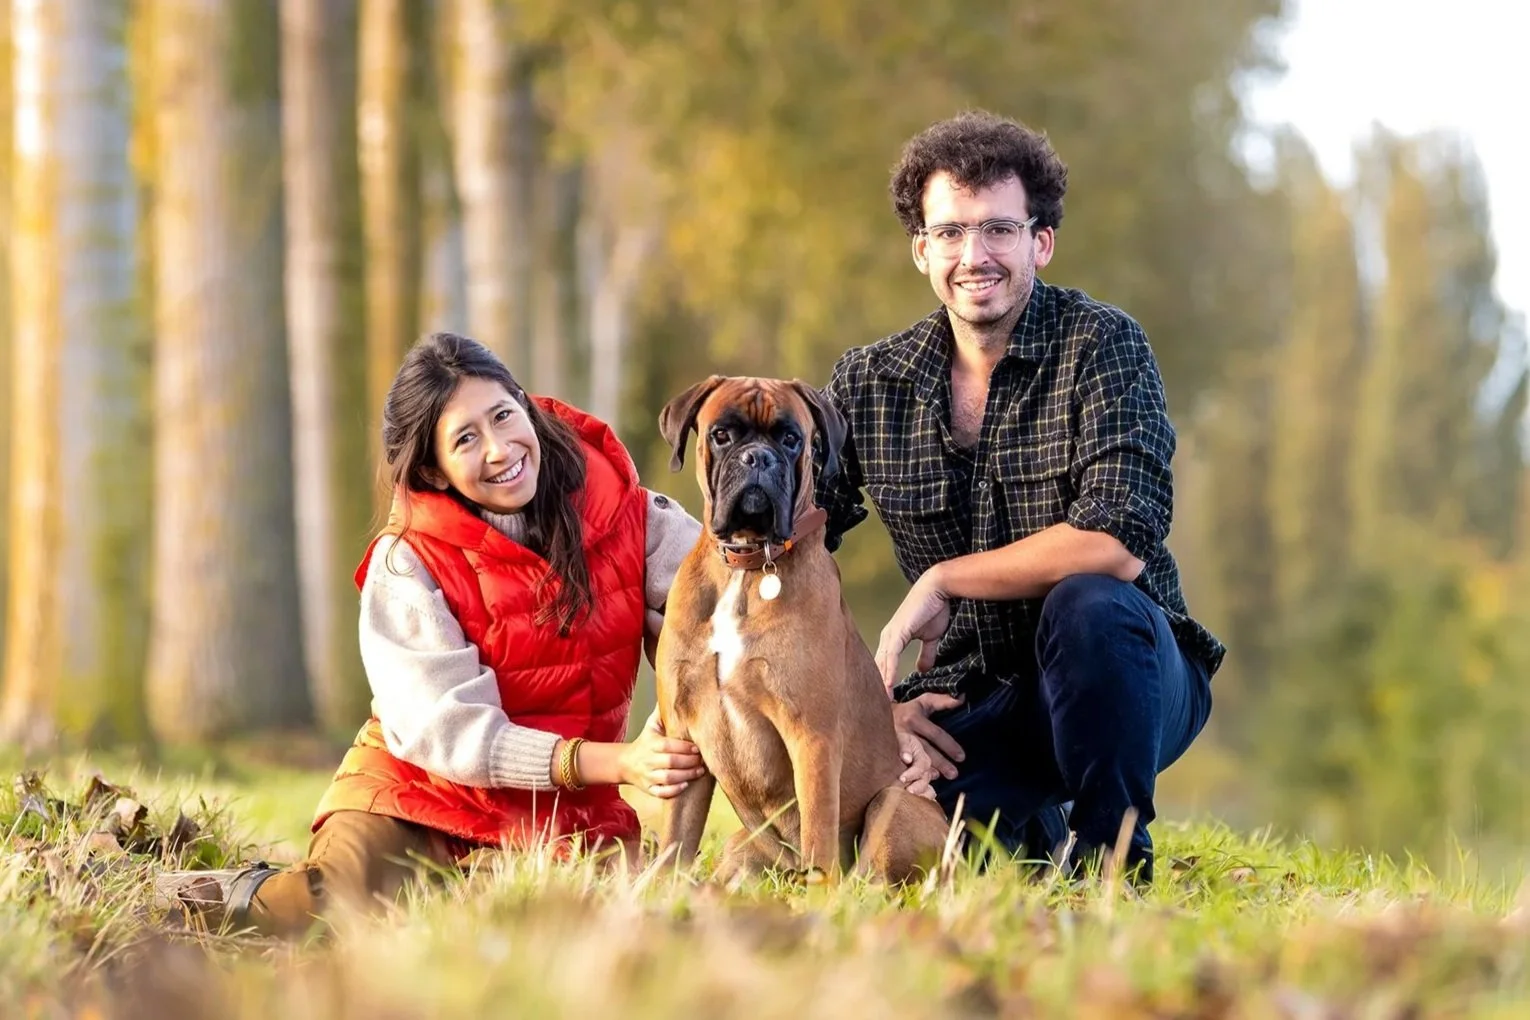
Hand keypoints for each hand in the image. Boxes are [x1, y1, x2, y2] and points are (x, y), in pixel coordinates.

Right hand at [618, 708, 706, 797]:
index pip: (668, 745)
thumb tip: (674, 692)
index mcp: (650, 743)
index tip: (697, 748)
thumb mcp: (651, 726)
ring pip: (667, 778)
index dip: (684, 748)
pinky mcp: (649, 789)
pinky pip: (661, 792)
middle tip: (703, 760)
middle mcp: (647, 760)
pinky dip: (674, 790)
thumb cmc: (644, 742)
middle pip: (670, 762)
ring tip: (699, 771)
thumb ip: (662, 713)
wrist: (625, 763)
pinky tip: (685, 785)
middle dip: (689, 762)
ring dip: (686, 776)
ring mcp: (647, 776)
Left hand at [875, 571, 951, 696]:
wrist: (937, 590)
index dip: (883, 683)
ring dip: (881, 684)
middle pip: (878, 667)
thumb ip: (926, 654)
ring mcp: (890, 634)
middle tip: (878, 709)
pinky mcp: (897, 631)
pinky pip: (891, 656)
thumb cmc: (933, 609)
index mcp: (893, 639)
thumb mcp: (931, 637)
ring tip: (881, 704)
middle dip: (877, 688)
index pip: (884, 665)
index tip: (886, 702)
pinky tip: (888, 684)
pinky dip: (889, 671)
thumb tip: (923, 670)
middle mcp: (887, 637)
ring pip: (881, 664)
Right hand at [892, 694, 964, 799]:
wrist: (879, 714)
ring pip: (912, 759)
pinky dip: (912, 773)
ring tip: (937, 778)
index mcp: (914, 718)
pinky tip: (920, 780)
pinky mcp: (888, 752)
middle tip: (954, 774)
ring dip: (925, 770)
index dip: (949, 745)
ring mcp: (894, 743)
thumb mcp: (924, 702)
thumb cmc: (909, 710)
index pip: (935, 734)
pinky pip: (901, 765)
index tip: (961, 757)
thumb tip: (962, 699)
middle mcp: (904, 731)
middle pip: (925, 749)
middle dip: (940, 762)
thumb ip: (943, 701)